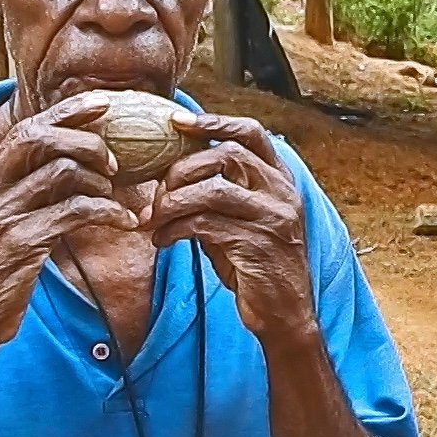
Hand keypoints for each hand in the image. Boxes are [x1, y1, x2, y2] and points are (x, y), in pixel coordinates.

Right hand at [0, 92, 136, 350]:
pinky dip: (107, 212)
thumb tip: (70, 166)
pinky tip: (124, 220)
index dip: (66, 111)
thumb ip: (24, 192)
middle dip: (86, 140)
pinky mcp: (20, 244)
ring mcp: (2, 216)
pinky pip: (73, 212)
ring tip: (117, 200)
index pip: (25, 129)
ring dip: (101, 182)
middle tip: (115, 160)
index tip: (102, 103)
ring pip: (62, 173)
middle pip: (40, 139)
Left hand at [145, 111, 314, 345]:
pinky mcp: (257, 247)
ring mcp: (273, 219)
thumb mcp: (240, 219)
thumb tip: (168, 170)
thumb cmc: (253, 264)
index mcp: (280, 180)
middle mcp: (282, 193)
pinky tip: (162, 240)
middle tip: (157, 192)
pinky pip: (205, 225)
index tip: (176, 121)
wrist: (284, 316)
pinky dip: (175, 229)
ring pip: (212, 191)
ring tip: (152, 220)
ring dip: (172, 203)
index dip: (214, 122)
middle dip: (182, 169)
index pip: (251, 133)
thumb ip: (217, 192)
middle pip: (227, 157)